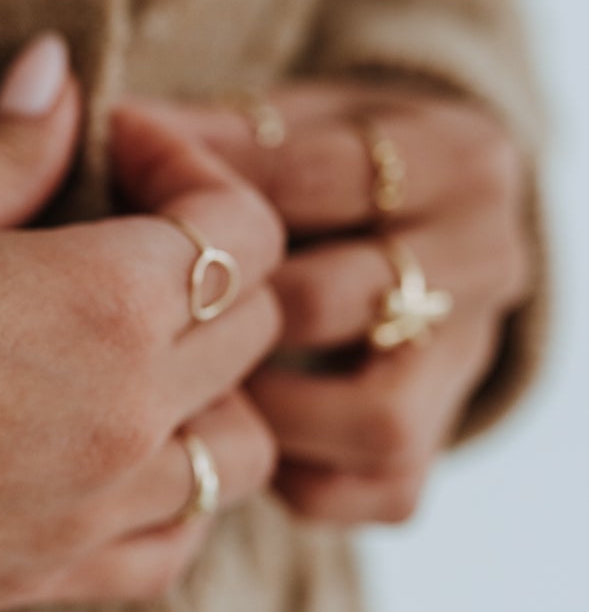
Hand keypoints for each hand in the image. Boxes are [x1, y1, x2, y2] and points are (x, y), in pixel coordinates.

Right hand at [0, 36, 283, 611]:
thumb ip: (11, 146)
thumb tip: (59, 70)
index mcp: (103, 303)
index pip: (241, 230)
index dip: (194, 170)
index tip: (120, 152)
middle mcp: (123, 416)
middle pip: (255, 330)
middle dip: (211, 264)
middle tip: (122, 232)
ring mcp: (87, 511)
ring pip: (239, 451)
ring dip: (215, 390)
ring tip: (134, 351)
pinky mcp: (39, 578)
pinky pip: (170, 548)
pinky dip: (173, 499)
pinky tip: (114, 452)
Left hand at [153, 82, 532, 525]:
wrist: (414, 224)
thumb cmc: (319, 166)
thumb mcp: (288, 123)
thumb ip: (218, 132)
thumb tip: (125, 130)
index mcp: (460, 161)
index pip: (334, 176)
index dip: (226, 183)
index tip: (140, 175)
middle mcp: (485, 263)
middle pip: (340, 299)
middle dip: (232, 305)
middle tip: (149, 304)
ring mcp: (468, 362)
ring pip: (378, 420)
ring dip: (271, 408)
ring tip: (194, 382)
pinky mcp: (442, 443)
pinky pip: (378, 488)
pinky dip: (301, 477)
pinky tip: (236, 435)